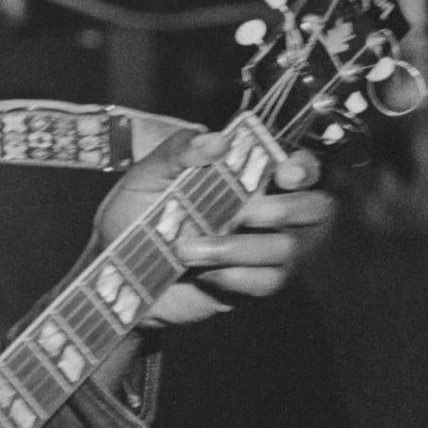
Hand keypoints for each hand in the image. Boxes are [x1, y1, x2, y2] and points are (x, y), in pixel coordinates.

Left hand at [92, 130, 334, 329]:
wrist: (111, 272)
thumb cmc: (133, 216)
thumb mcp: (147, 175)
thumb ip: (179, 150)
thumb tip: (217, 140)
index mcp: (246, 177)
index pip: (299, 166)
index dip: (304, 166)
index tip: (283, 172)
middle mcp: (262, 211)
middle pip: (315, 208)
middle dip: (289, 208)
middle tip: (249, 212)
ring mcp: (260, 251)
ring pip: (287, 248)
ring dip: (240, 247)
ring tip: (188, 248)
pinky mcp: (249, 286)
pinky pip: (267, 282)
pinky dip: (237, 275)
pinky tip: (206, 273)